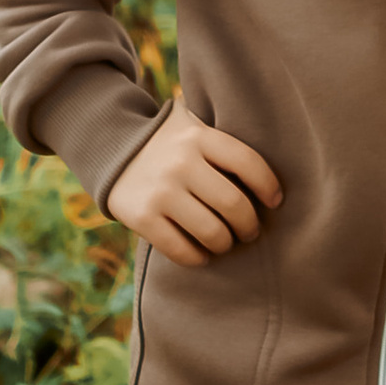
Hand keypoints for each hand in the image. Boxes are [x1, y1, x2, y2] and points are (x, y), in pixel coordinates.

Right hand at [106, 98, 282, 266]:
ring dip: (226, 244)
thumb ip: (224, 144)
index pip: (249, 163)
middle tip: (249, 231)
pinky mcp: (141, 217)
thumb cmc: (170, 143)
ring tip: (225, 242)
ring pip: (211, 232)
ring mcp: (161, 191)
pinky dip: (198, 258)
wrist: (111, 145)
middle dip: (249, 225)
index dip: (269, 187)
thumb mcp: (194, 127)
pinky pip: (181, 250)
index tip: (275, 202)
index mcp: (200, 136)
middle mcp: (181, 162)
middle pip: (234, 204)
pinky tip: (202, 254)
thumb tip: (270, 176)